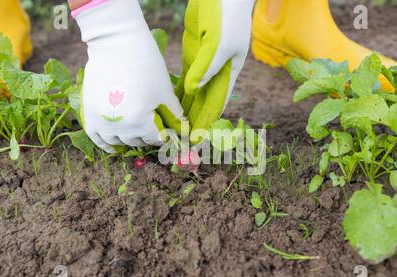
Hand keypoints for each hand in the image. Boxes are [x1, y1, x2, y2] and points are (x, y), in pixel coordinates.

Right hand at [74, 0, 184, 152]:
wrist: (116, 45)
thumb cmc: (146, 66)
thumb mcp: (165, 92)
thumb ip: (175, 116)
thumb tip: (184, 131)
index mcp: (140, 122)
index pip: (157, 139)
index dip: (166, 135)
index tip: (169, 131)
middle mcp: (119, 127)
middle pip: (138, 141)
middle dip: (148, 136)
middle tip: (154, 126)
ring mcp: (101, 121)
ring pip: (118, 142)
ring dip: (129, 141)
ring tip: (137, 135)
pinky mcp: (89, 114)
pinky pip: (97, 138)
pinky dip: (106, 144)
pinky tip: (114, 147)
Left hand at [176, 0, 255, 136]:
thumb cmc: (227, 17)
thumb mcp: (220, 44)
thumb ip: (207, 68)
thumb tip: (193, 90)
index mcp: (229, 73)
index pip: (216, 103)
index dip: (206, 121)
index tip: (196, 139)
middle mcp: (217, 73)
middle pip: (203, 103)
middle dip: (193, 121)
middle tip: (179, 139)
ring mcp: (204, 65)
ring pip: (193, 94)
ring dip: (184, 109)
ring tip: (171, 127)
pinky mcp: (193, 57)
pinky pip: (184, 79)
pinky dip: (177, 92)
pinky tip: (167, 104)